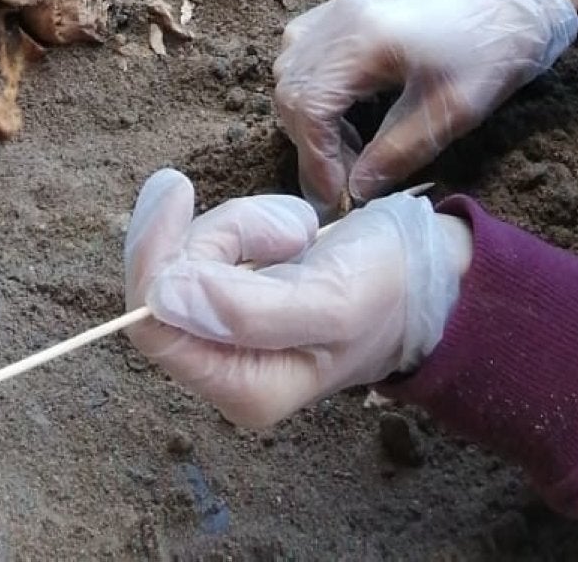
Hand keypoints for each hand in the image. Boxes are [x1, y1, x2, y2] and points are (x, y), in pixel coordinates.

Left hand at [124, 169, 469, 427]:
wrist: (424, 274)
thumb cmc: (387, 290)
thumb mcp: (332, 300)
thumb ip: (248, 311)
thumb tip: (160, 299)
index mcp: (243, 389)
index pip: (153, 327)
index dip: (153, 255)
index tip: (177, 188)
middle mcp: (223, 368)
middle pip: (166, 282)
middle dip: (218, 234)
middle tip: (287, 230)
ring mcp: (225, 331)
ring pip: (186, 254)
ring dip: (241, 224)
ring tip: (299, 234)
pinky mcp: (232, 294)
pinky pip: (208, 242)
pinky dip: (246, 222)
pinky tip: (292, 234)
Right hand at [273, 0, 577, 210]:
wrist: (508, 1)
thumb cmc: (486, 53)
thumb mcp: (449, 113)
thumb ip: (396, 153)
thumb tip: (355, 190)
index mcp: (363, 38)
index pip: (308, 104)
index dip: (315, 159)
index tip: (338, 197)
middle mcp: (340, 16)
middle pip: (291, 87)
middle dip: (309, 142)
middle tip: (345, 178)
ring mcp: (340, 7)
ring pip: (290, 68)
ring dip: (308, 115)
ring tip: (348, 149)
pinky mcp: (347, 9)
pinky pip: (304, 49)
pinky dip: (312, 88)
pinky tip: (344, 112)